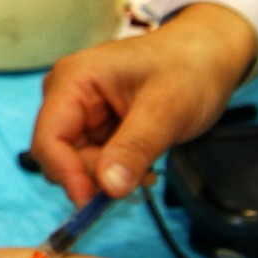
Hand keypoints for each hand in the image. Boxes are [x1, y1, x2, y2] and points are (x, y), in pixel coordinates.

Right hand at [30, 3, 257, 203]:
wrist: (208, 54)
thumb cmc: (189, 69)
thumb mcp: (167, 109)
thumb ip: (135, 148)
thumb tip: (107, 188)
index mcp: (73, 80)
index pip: (49, 137)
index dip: (67, 173)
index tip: (94, 204)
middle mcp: (66, 94)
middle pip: (59, 153)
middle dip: (94, 174)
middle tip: (140, 176)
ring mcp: (78, 109)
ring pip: (75, 161)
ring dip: (108, 174)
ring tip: (147, 167)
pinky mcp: (92, 123)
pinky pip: (91, 158)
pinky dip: (114, 169)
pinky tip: (142, 163)